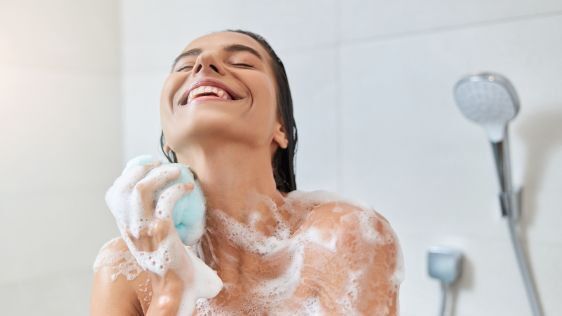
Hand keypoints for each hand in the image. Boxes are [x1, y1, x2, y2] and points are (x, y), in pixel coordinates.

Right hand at [104, 160, 193, 275]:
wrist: (179, 288)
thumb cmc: (172, 265)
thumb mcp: (153, 243)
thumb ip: (152, 225)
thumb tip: (161, 202)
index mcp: (126, 229)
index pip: (114, 196)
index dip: (127, 176)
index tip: (145, 168)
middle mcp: (131, 229)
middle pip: (124, 188)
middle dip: (141, 169)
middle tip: (159, 165)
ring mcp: (145, 231)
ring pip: (140, 189)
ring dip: (159, 174)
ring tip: (175, 170)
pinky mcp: (163, 232)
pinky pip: (166, 201)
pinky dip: (178, 188)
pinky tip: (189, 188)